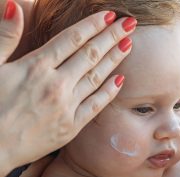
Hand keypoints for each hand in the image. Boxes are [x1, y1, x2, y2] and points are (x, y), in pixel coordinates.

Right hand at [0, 1, 135, 176]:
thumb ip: (5, 36)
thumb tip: (15, 7)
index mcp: (36, 66)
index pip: (73, 38)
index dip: (93, 25)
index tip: (109, 16)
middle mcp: (56, 83)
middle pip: (91, 54)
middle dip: (112, 36)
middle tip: (130, 24)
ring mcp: (67, 106)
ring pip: (97, 76)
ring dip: (115, 59)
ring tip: (128, 45)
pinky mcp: (71, 126)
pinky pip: (96, 105)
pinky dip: (109, 91)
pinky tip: (121, 80)